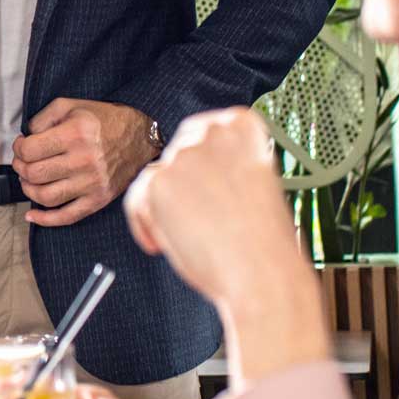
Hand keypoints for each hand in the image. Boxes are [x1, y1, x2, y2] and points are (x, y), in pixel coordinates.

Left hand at [13, 98, 156, 226]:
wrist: (141, 137)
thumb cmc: (105, 121)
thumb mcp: (71, 106)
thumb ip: (43, 118)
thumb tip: (26, 138)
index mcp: (75, 134)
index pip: (30, 150)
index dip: (18, 148)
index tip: (21, 146)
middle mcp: (83, 160)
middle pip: (34, 174)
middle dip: (20, 168)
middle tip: (22, 162)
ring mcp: (91, 183)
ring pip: (45, 197)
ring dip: (29, 190)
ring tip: (29, 181)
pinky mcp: (98, 199)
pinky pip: (66, 217)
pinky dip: (45, 220)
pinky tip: (33, 215)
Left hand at [124, 108, 330, 378]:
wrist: (262, 272)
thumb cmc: (263, 242)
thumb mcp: (254, 184)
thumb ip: (225, 167)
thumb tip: (191, 175)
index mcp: (242, 125)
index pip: (204, 133)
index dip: (200, 167)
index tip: (203, 189)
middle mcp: (212, 132)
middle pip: (177, 153)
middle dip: (181, 186)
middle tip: (193, 218)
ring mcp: (184, 155)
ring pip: (155, 177)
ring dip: (164, 207)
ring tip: (186, 237)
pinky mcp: (159, 182)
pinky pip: (136, 199)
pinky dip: (143, 224)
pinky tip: (162, 244)